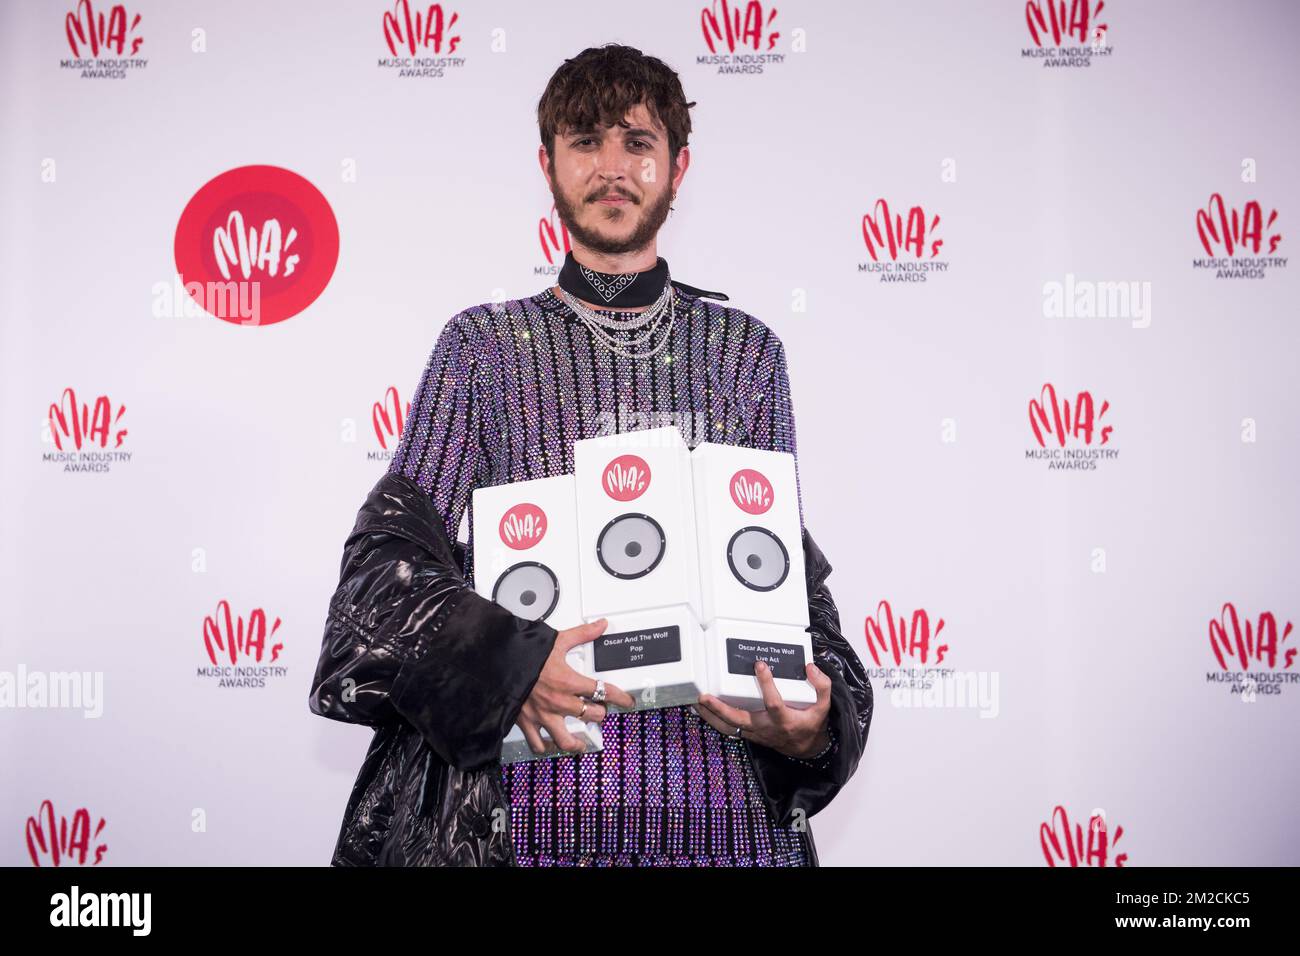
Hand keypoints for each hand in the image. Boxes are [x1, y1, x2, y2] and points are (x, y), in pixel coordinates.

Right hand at [514, 618, 635, 755]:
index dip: (620, 698)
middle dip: (599, 713)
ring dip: (578, 742)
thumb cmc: (524, 652)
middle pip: (592, 715)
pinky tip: (551, 745)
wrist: (497, 661)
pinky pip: (539, 744)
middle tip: (599, 712)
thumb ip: (581, 635)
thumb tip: (600, 626)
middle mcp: (558, 701)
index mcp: (568, 681)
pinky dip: (547, 747)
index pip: (604, 691)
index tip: (626, 701)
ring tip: (582, 742)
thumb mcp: (557, 640)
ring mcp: (543, 715)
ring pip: (567, 739)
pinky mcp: (526, 723)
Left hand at [694, 660, 832, 758]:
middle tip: (704, 696)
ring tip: (695, 702)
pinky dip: (713, 720)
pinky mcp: (749, 733)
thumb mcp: (824, 708)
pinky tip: (701, 710)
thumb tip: (810, 668)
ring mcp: (755, 732)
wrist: (806, 749)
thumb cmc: (811, 725)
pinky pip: (728, 728)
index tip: (760, 665)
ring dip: (710, 716)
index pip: (773, 702)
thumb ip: (822, 687)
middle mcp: (766, 727)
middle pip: (739, 719)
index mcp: (784, 720)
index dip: (766, 684)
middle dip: (720, 709)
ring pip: (728, 727)